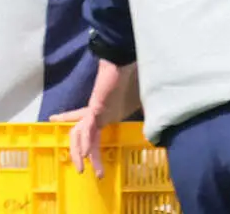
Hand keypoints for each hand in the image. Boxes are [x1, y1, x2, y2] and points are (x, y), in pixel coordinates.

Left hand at [50, 62, 140, 177]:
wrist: (126, 61)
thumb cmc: (135, 78)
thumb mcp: (142, 101)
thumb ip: (146, 114)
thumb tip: (159, 128)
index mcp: (106, 111)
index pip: (87, 124)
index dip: (78, 131)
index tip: (70, 138)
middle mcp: (98, 113)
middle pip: (82, 134)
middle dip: (79, 152)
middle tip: (82, 169)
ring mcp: (95, 112)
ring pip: (80, 135)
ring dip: (79, 153)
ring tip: (82, 168)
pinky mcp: (95, 109)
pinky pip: (87, 130)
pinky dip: (85, 143)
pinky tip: (85, 155)